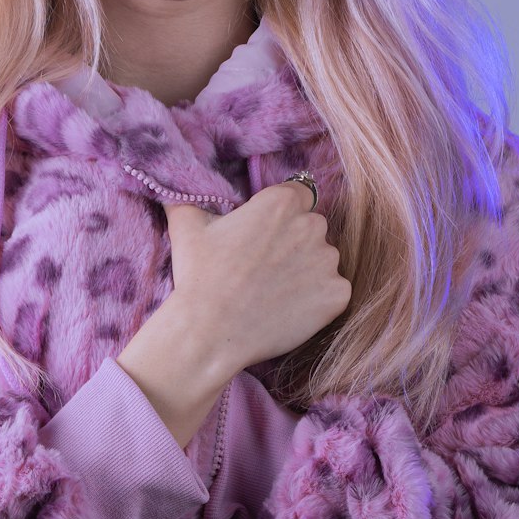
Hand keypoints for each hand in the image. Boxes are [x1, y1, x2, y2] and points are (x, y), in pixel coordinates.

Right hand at [162, 181, 350, 376]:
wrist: (210, 332)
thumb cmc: (199, 276)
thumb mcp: (186, 226)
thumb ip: (191, 196)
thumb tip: (181, 186)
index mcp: (282, 202)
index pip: (299, 194)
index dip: (282, 214)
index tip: (265, 233)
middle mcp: (312, 226)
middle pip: (312, 227)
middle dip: (295, 242)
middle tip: (264, 266)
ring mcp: (328, 262)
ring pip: (323, 260)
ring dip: (307, 270)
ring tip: (274, 291)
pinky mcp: (337, 295)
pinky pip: (334, 291)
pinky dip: (318, 300)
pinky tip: (288, 309)